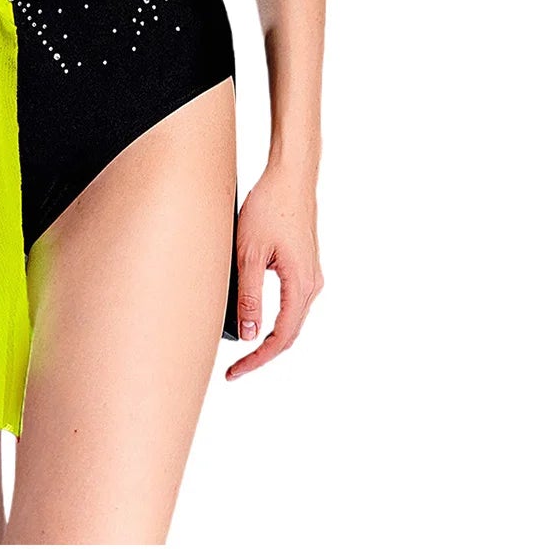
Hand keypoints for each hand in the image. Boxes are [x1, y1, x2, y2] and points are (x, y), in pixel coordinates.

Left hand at [225, 162, 322, 379]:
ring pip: (293, 320)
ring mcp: (312, 275)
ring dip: (271, 338)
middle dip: (262, 354)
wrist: (290, 177)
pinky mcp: (306, 266)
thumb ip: (250, 296)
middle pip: (289, 334)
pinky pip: (294, 303)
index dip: (257, 359)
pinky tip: (259, 320)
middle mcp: (312, 284)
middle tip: (236, 369)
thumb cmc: (269, 207)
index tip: (236, 372)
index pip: (281, 338)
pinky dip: (277, 319)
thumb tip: (248, 335)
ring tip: (244, 350)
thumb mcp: (249, 253)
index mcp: (301, 284)